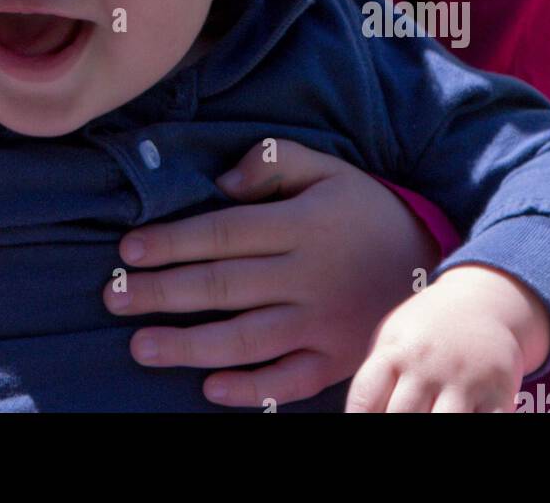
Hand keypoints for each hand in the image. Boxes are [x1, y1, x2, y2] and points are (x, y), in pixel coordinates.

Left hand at [102, 139, 441, 406]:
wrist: (435, 261)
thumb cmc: (364, 209)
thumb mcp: (328, 168)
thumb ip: (274, 161)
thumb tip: (221, 182)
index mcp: (303, 225)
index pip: (224, 234)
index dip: (172, 242)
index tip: (128, 250)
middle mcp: (309, 276)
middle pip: (225, 287)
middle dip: (163, 294)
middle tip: (113, 298)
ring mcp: (323, 324)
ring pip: (247, 339)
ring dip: (190, 346)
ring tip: (141, 346)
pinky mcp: (336, 360)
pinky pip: (289, 381)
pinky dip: (250, 389)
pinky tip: (209, 387)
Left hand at [345, 264, 549, 411]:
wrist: (481, 304)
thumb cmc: (426, 332)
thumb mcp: (394, 340)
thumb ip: (377, 380)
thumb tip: (362, 414)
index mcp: (396, 351)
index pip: (365, 396)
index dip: (357, 417)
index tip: (360, 423)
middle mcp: (429, 365)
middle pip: (401, 417)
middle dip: (395, 426)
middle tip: (393, 428)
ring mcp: (466, 380)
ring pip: (444, 425)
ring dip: (431, 430)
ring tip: (426, 421)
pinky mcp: (500, 394)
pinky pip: (487, 425)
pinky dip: (474, 428)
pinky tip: (461, 419)